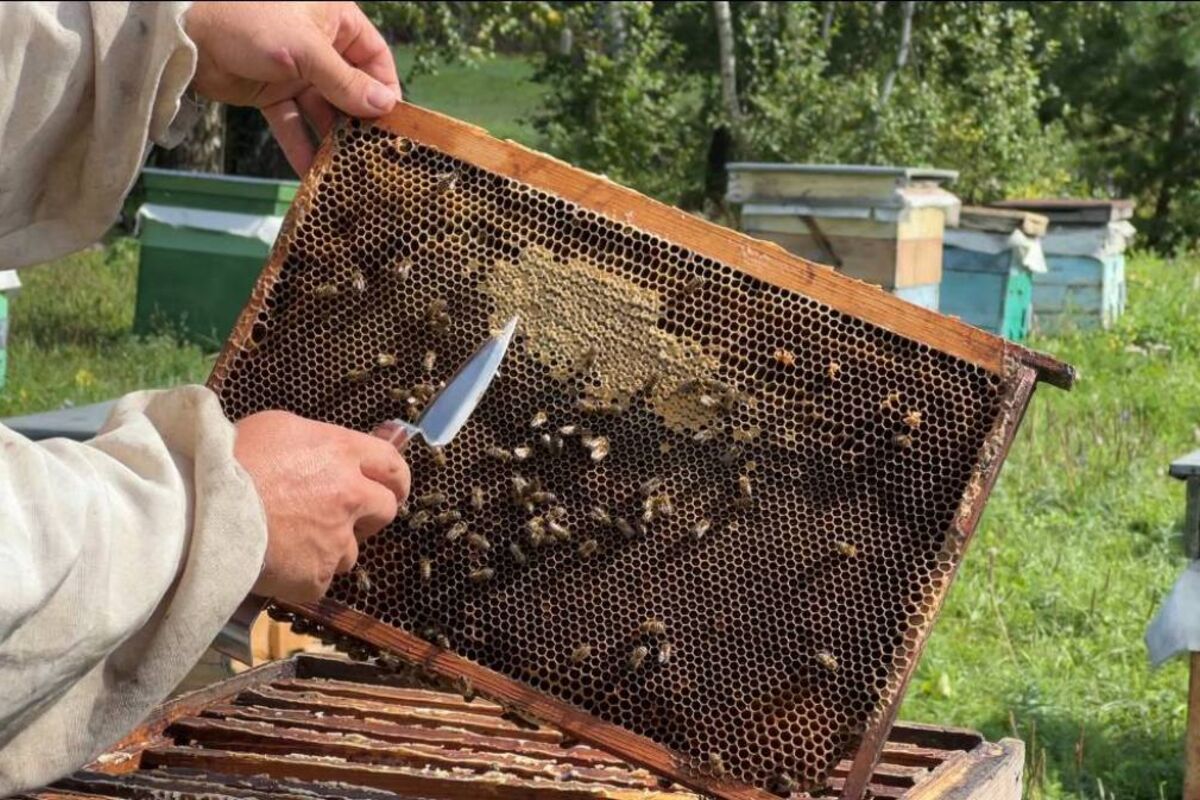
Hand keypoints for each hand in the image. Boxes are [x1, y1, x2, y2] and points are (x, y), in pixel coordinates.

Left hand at [184, 1, 401, 174]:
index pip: (374, 57)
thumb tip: (386, 106)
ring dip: (332, 139)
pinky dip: (300, 145)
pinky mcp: (272, 92)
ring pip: (322, 110)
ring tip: (346, 169)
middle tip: (374, 154)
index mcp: (335, 20)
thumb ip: (346, 81)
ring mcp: (295, 71)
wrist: (185, 31)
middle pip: (351, 88)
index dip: (385, 88)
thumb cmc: (249, 20)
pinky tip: (311, 172)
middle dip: (359, 120)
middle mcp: (319, 45)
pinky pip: (293, 121)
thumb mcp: (306, 50)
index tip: (393, 123)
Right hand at [233, 411, 410, 602]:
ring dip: (331, 548)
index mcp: (343, 453)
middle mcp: (351, 495)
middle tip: (343, 517)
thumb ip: (314, 442)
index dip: (394, 478)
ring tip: (292, 541)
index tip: (390, 487)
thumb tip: (324, 452)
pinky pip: (320, 579)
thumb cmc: (228, 459)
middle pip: (385, 509)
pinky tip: (276, 563)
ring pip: (351, 550)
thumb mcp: (277, 427)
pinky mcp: (318, 575)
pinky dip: (303, 575)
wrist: (199, 509)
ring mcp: (337, 539)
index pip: (393, 465)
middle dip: (369, 514)